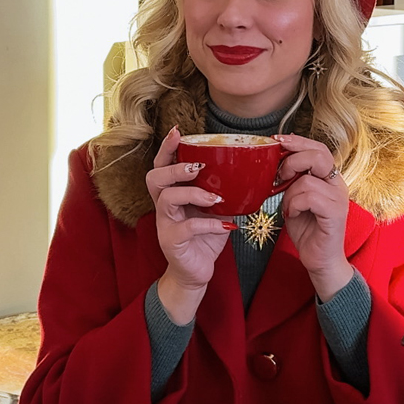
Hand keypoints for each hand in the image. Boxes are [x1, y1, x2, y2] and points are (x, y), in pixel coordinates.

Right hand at [146, 127, 232, 324]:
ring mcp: (165, 223)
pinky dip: (208, 224)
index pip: (162, 164)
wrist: (197, 272)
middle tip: (197, 168)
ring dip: (193, 193)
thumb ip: (221, 190)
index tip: (178, 132)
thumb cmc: (205, 237)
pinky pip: (186, 228)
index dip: (167, 148)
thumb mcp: (213, 209)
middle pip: (155, 177)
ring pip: (167, 198)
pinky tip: (225, 226)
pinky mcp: (171, 241)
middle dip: (175, 167)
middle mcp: (163, 205)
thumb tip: (249, 170)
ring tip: (215, 198)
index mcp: (172, 192)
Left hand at [274, 133, 351, 300]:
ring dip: (289, 194)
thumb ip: (292, 180)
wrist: (319, 260)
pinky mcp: (335, 213)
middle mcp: (337, 184)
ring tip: (289, 208)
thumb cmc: (307, 230)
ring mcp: (338, 198)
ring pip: (307, 179)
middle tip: (280, 174)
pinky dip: (295, 205)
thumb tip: (276, 160)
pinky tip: (293, 214)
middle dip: (293, 160)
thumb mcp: (294, 199)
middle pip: (319, 154)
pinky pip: (310, 197)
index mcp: (329, 178)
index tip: (277, 141)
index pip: (318, 148)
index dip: (297, 141)